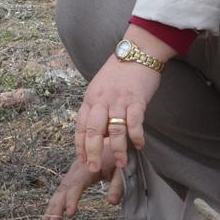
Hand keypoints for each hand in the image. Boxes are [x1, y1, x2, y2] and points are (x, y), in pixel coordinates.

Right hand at [41, 153, 121, 219]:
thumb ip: (118, 184)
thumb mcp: (123, 168)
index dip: (72, 199)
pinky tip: (53, 209)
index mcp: (88, 165)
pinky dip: (57, 198)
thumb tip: (112, 202)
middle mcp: (78, 167)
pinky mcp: (76, 172)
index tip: (70, 213)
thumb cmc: (120, 154)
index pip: (76, 184)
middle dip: (57, 205)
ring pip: (62, 187)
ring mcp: (75, 170)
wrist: (116, 136)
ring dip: (54, 203)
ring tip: (47, 219)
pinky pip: (64, 186)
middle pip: (64, 187)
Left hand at [75, 32, 167, 172]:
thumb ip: (97, 108)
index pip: (81, 125)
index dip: (80, 144)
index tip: (82, 160)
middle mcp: (102, 100)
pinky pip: (134, 122)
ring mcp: (119, 100)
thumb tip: (98, 133)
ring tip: (121, 163)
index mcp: (91, 98)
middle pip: (93, 130)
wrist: (137, 52)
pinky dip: (136, 136)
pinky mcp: (136, 99)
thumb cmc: (119, 72)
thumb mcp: (100, 88)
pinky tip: (139, 145)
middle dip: (93, 152)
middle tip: (95, 167)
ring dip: (117, 149)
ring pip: (114, 130)